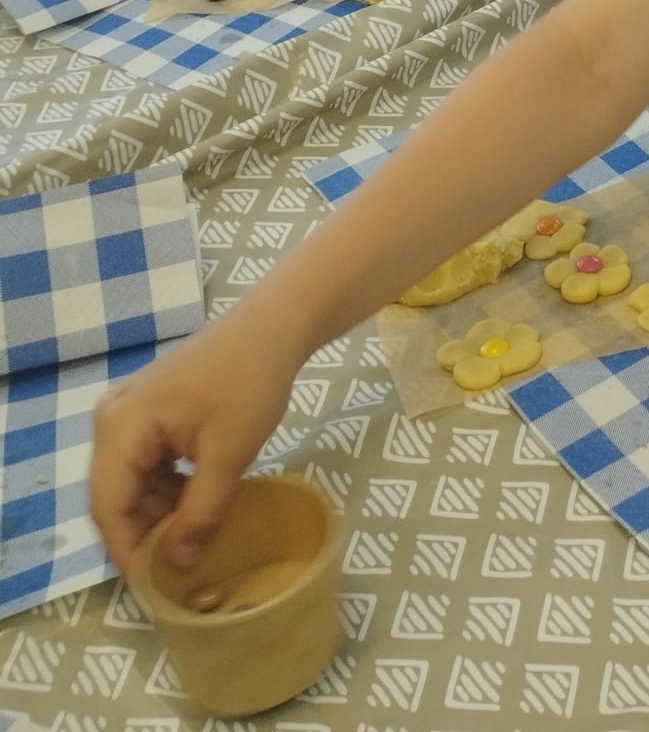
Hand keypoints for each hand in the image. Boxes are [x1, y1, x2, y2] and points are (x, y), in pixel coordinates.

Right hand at [90, 302, 302, 576]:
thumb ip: (201, 514)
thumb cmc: (250, 382)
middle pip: (116, 497)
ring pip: (132, 484)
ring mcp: (129, 414)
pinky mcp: (149, 413)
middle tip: (181, 570)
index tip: (157, 589)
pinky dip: (167, 490)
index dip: (129, 552)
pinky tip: (197, 504)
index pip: (108, 507)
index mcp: (122, 426)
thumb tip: (178, 567)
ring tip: (194, 541)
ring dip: (159, 514)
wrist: (273, 325)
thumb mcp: (230, 454)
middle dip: (146, 535)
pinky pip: (146, 465)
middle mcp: (112, 420)